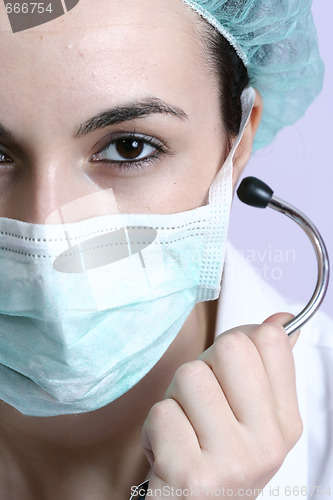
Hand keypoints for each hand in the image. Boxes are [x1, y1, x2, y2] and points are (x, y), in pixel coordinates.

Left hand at [141, 313, 301, 498]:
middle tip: (199, 404)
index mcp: (286, 422)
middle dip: (203, 367)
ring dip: (174, 400)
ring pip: (189, 375)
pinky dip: (154, 429)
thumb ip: (264, 370)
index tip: (225, 373)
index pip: (269, 339)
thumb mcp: (250, 420)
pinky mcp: (191, 476)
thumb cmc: (214, 462)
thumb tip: (281, 320)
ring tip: (183, 431)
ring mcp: (233, 461)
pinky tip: (167, 453)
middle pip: (229, 347)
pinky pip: (161, 412)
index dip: (235, 344)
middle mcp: (268, 443)